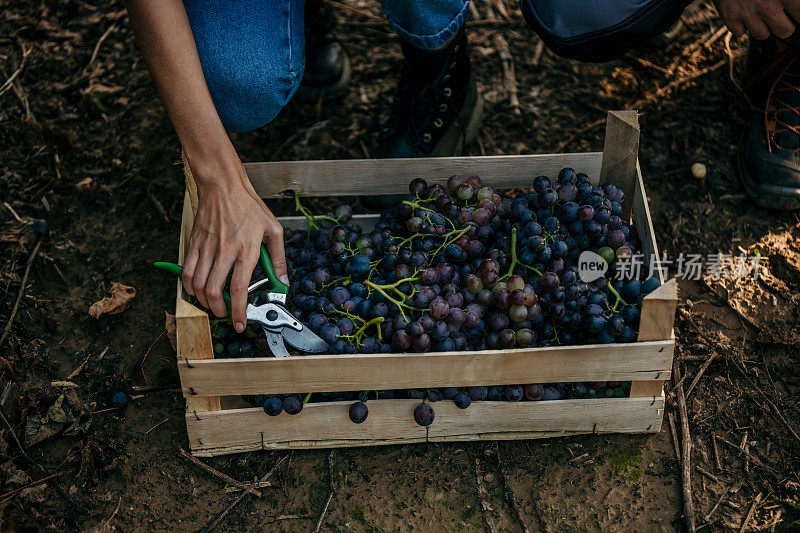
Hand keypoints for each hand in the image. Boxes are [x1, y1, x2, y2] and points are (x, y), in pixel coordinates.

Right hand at [181, 162, 286, 332]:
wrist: (223, 186)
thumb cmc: (249, 207)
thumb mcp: (273, 230)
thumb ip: (279, 258)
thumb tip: (283, 281)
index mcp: (246, 249)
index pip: (238, 289)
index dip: (239, 311)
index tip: (240, 325)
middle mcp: (224, 251)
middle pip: (214, 292)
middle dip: (218, 311)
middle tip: (225, 315)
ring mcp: (206, 248)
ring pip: (198, 285)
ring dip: (204, 302)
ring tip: (213, 304)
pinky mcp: (194, 243)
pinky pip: (186, 272)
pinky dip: (189, 287)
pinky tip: (197, 290)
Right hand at [714, 0, 798, 39]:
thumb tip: (798, 8)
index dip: (797, 14)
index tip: (793, 11)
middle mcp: (769, 7)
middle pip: (785, 31)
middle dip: (784, 23)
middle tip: (779, 12)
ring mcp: (748, 14)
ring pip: (762, 34)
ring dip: (762, 25)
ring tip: (759, 10)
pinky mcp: (730, 17)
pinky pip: (740, 32)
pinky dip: (741, 24)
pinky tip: (743, 10)